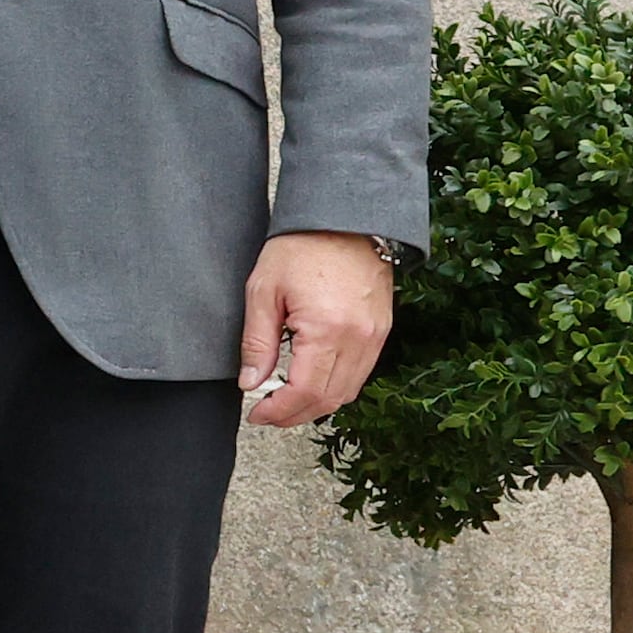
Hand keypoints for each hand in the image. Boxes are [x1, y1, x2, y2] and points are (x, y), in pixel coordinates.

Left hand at [239, 229, 395, 426]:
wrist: (345, 218)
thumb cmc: (301, 248)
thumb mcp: (264, 291)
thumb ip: (257, 343)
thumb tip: (250, 383)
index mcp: (327, 330)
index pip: (304, 391)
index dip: (278, 411)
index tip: (256, 414)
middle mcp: (359, 339)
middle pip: (329, 398)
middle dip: (295, 414)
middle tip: (267, 413)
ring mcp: (375, 337)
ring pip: (348, 391)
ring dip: (316, 404)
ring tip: (285, 401)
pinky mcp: (382, 331)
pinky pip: (360, 373)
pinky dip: (336, 386)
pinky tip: (311, 381)